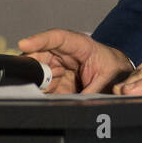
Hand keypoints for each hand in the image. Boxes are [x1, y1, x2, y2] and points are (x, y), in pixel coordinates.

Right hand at [17, 29, 132, 93]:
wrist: (117, 77)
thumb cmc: (113, 72)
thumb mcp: (107, 82)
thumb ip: (90, 92)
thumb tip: (77, 105)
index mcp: (81, 46)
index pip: (58, 37)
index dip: (40, 40)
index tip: (24, 43)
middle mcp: (65, 53)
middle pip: (41, 55)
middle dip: (32, 66)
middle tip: (29, 80)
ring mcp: (58, 66)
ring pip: (38, 72)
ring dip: (37, 83)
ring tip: (51, 93)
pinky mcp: (54, 80)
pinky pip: (42, 86)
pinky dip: (41, 93)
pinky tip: (49, 96)